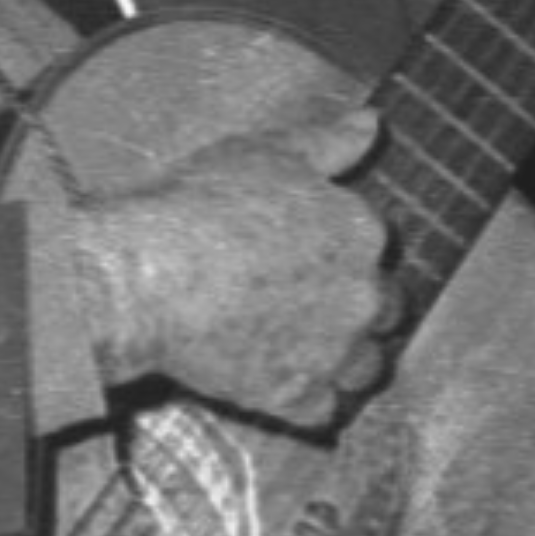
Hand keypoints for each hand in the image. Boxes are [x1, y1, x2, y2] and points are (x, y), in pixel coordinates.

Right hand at [70, 110, 395, 430]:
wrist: (149, 277)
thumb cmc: (199, 208)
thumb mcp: (267, 151)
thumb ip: (329, 141)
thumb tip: (371, 124)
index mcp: (361, 231)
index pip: (377, 247)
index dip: (347, 253)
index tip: (317, 257)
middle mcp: (362, 294)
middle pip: (385, 310)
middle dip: (358, 309)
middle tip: (312, 305)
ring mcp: (333, 350)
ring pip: (366, 367)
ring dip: (346, 361)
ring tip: (307, 350)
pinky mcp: (297, 395)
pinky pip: (324, 411)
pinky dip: (308, 402)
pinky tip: (283, 385)